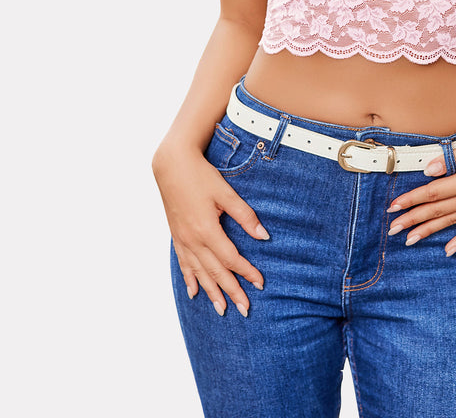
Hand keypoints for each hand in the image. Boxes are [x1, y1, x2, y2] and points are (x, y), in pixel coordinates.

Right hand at [153, 144, 268, 316]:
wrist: (172, 165)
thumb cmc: (201, 176)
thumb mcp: (227, 194)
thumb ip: (245, 216)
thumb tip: (264, 236)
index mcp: (207, 230)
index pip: (231, 259)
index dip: (246, 272)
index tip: (260, 284)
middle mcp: (193, 240)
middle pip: (215, 272)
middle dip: (231, 292)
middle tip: (244, 310)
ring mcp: (182, 240)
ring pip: (198, 272)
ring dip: (211, 292)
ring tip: (221, 310)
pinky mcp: (176, 236)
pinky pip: (183, 264)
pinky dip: (190, 279)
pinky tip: (194, 293)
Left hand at [386, 122, 455, 256]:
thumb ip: (452, 157)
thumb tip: (429, 170)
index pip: (433, 193)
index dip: (411, 200)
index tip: (394, 207)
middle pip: (438, 211)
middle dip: (413, 220)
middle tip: (393, 229)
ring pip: (452, 221)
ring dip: (430, 231)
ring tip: (411, 240)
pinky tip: (450, 250)